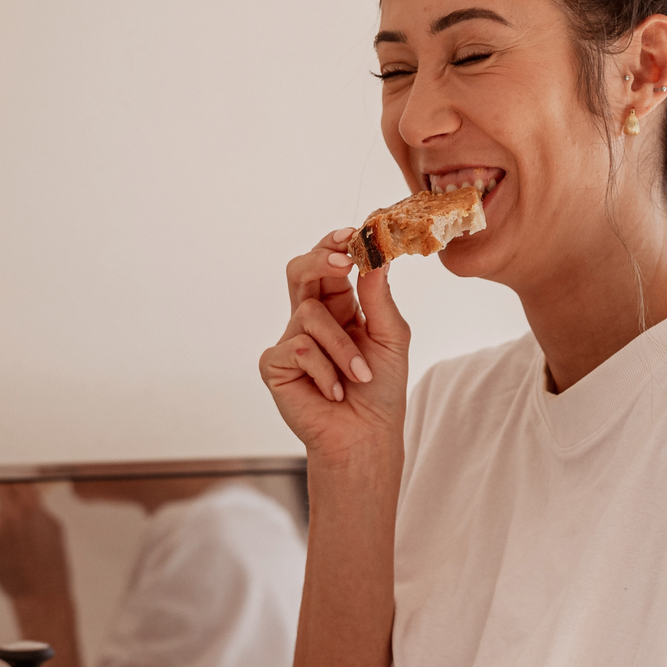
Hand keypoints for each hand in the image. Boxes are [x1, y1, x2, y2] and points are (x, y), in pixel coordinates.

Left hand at [0, 483, 69, 600]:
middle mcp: (9, 515)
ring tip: (19, 544)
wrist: (39, 593)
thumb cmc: (52, 562)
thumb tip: (28, 495)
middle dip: (5, 493)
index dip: (15, 478)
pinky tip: (9, 554)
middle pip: (0, 490)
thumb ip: (39, 508)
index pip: (15, 480)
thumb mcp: (54, 528)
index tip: (13, 476)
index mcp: (31, 507)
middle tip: (9, 499)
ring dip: (4, 523)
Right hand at [259, 230, 409, 458]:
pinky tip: (336, 392)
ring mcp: (290, 340)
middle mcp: (311, 318)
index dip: (335, 246)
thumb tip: (375, 256)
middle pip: (300, 271)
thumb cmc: (381, 388)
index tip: (352, 232)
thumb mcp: (391, 336)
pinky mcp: (275, 364)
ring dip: (342, 348)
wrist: (365, 434)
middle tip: (343, 262)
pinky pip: (299, 348)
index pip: (329, 265)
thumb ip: (379, 297)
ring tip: (359, 375)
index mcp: (340, 306)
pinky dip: (326, 371)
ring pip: (309, 314)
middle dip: (321, 260)